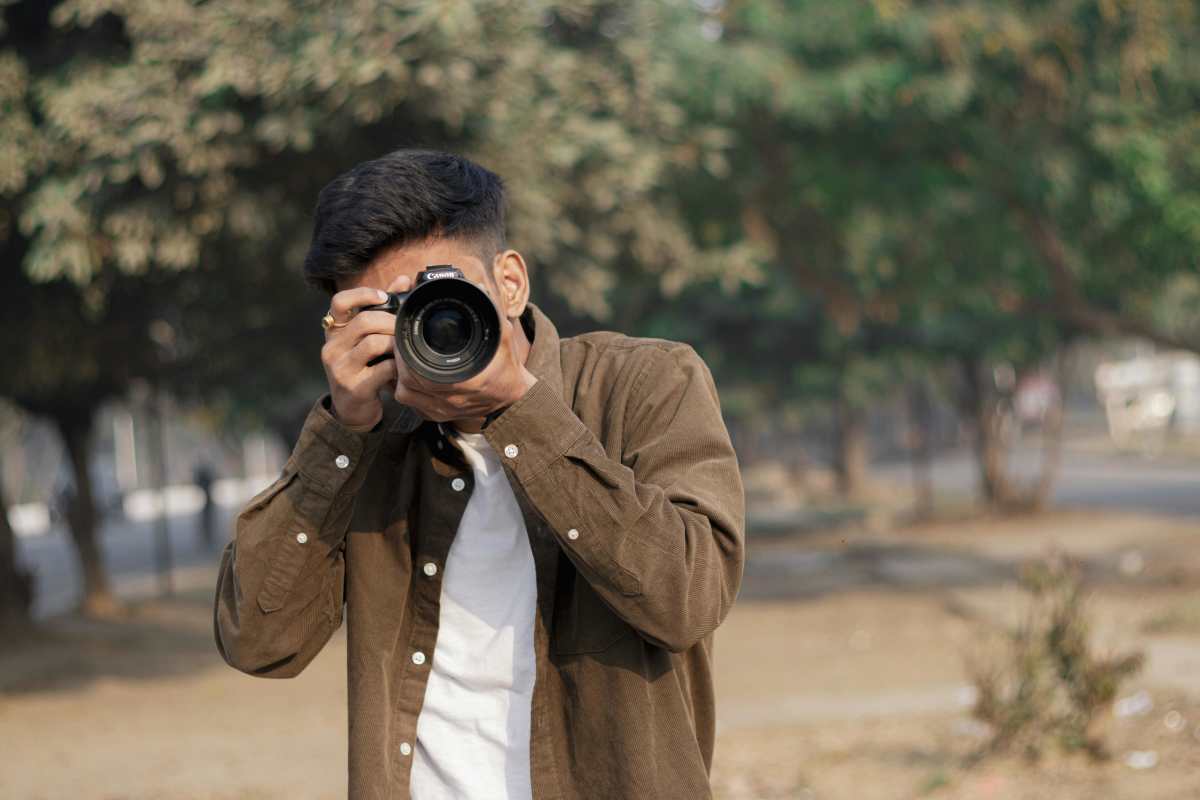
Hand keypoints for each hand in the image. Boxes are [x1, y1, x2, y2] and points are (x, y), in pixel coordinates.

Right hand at [320, 286, 398, 428]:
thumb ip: (382, 309)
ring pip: (374, 344)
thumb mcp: (366, 339)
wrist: (352, 410)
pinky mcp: (353, 386)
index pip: (339, 302)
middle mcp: (332, 347)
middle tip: (405, 329)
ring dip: (395, 345)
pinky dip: (398, 367)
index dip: (363, 294)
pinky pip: (383, 369)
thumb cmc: (363, 367)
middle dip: (391, 323)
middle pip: (364, 322)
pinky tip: (401, 369)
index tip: (384, 296)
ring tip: (403, 350)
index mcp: (334, 331)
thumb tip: (403, 280)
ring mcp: (340, 367)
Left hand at [391, 284, 536, 424]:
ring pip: (406, 395)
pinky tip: (409, 374)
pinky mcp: (438, 416)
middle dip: (399, 361)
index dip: (406, 354)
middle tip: (398, 343)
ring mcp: (443, 410)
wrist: (512, 396)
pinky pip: (412, 403)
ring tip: (402, 357)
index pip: (420, 371)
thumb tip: (478, 288)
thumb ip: (491, 312)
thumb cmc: (507, 366)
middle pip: (407, 383)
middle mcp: (452, 400)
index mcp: (467, 381)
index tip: (404, 338)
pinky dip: (406, 388)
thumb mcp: (503, 336)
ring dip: (399, 374)